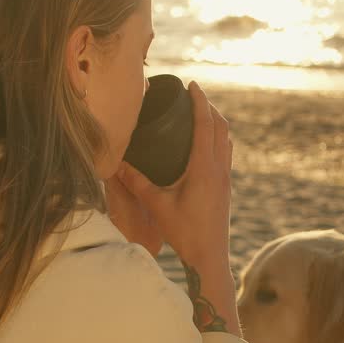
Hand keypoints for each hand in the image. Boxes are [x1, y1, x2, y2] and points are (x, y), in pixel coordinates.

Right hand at [116, 81, 232, 270]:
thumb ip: (137, 183)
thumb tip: (117, 163)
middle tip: (194, 94)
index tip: (193, 85)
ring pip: (227, 140)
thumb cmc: (185, 233)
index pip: (205, 125)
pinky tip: (207, 143)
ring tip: (201, 112)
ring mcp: (226, 178)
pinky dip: (219, 139)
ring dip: (217, 122)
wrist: (209, 257)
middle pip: (221, 127)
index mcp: (204, 169)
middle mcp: (219, 169)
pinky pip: (226, 153)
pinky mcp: (226, 187)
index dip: (200, 102)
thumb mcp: (157, 206)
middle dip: (210, 107)